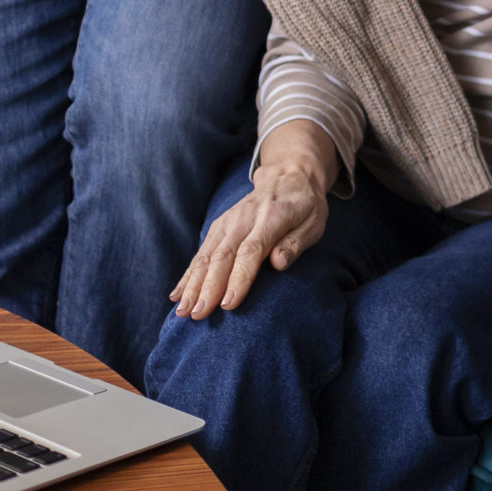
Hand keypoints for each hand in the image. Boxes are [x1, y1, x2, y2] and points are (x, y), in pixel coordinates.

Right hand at [170, 123, 335, 319]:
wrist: (288, 176)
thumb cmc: (305, 206)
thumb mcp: (313, 222)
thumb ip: (296, 242)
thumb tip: (278, 263)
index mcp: (272, 217)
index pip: (251, 250)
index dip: (239, 278)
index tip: (228, 303)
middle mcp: (244, 219)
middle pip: (223, 256)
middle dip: (208, 288)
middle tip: (199, 314)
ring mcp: (227, 222)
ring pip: (206, 256)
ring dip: (193, 285)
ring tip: (183, 311)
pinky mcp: (218, 227)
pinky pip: (200, 253)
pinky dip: (188, 275)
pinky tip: (177, 295)